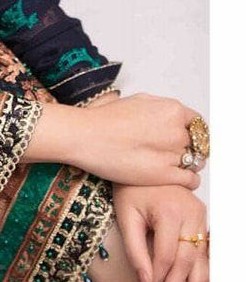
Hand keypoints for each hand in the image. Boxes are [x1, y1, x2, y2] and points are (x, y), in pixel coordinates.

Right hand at [73, 92, 204, 189]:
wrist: (85, 136)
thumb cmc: (104, 118)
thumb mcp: (138, 100)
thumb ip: (160, 109)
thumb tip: (170, 116)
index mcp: (172, 110)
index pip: (197, 124)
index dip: (191, 133)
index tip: (185, 140)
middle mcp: (176, 131)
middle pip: (197, 144)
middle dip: (188, 149)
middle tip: (173, 154)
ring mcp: (172, 154)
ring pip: (194, 163)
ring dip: (187, 165)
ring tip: (170, 166)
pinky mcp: (164, 175)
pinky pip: (191, 180)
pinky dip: (189, 181)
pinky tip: (177, 179)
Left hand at [112, 183, 208, 281]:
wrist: (143, 165)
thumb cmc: (130, 188)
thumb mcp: (125, 217)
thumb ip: (135, 251)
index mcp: (170, 212)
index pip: (165, 257)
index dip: (156, 281)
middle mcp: (191, 214)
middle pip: (185, 262)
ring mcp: (200, 217)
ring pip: (200, 260)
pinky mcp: (201, 219)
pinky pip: (205, 252)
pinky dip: (204, 273)